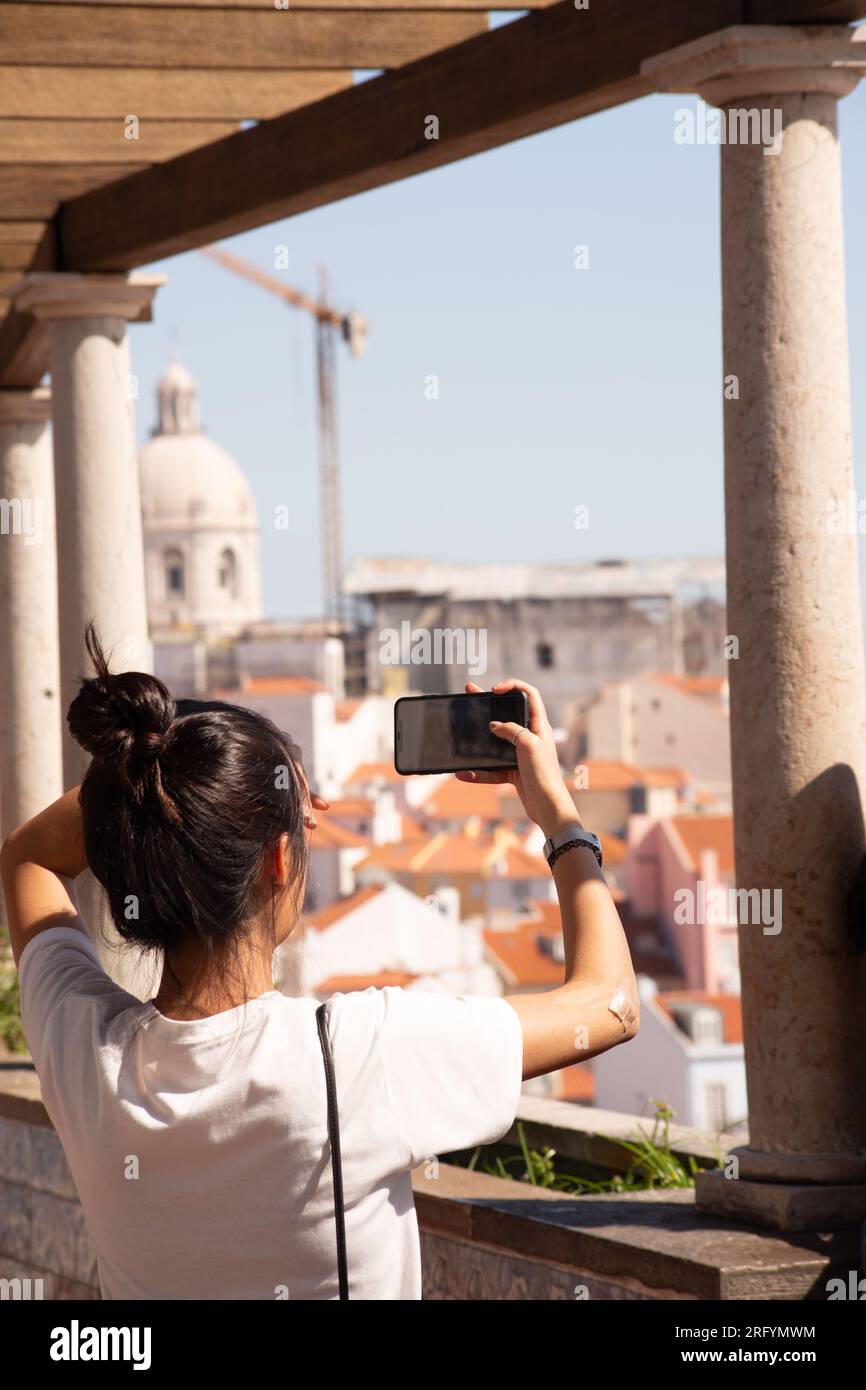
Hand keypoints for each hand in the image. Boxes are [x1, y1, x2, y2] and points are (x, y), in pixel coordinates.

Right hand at [456, 679, 579, 837]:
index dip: (514, 686)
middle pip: (508, 715)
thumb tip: (494, 725)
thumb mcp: (529, 745)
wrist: (548, 807)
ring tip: (461, 734)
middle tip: (470, 693)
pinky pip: (492, 769)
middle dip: (489, 705)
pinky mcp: (513, 772)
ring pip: (495, 743)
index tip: (495, 690)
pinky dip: (479, 772)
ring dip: (479, 741)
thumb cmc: (544, 774)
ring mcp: (520, 755)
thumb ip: (511, 730)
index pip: (530, 695)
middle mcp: (530, 737)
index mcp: (539, 726)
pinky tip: (464, 774)